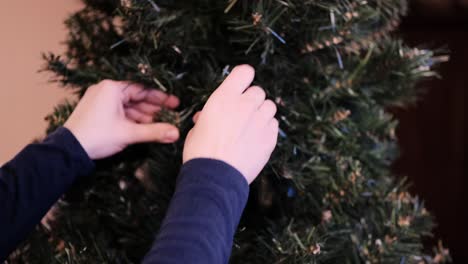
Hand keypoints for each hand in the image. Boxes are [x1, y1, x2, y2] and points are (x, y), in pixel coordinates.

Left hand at [64, 80, 179, 159]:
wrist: (69, 150)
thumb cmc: (97, 136)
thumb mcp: (129, 133)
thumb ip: (154, 132)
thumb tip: (176, 133)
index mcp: (112, 89)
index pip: (143, 90)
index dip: (161, 98)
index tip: (175, 104)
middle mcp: (105, 90)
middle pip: (136, 97)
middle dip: (153, 108)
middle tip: (170, 114)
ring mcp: (99, 101)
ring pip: (128, 106)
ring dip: (143, 115)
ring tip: (159, 123)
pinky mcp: (96, 111)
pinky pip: (119, 111)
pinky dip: (131, 119)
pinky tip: (143, 127)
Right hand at [183, 65, 278, 183]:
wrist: (215, 177)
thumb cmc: (201, 152)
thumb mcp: (196, 128)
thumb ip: (207, 117)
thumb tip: (205, 117)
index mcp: (225, 97)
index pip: (245, 72)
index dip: (243, 78)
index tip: (240, 87)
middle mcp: (245, 105)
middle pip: (258, 91)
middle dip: (251, 101)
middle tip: (242, 114)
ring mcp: (260, 121)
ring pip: (270, 107)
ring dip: (262, 113)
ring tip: (251, 126)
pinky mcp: (270, 138)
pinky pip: (274, 125)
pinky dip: (267, 129)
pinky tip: (256, 139)